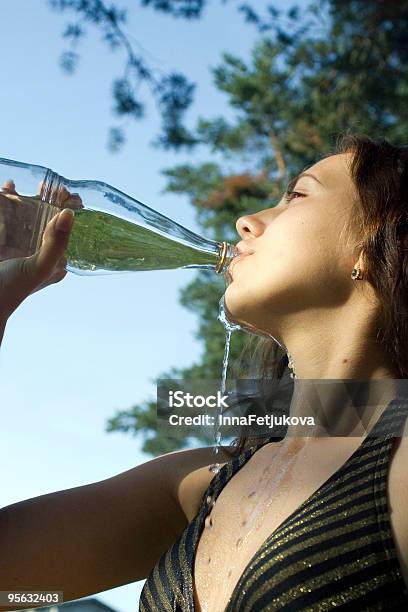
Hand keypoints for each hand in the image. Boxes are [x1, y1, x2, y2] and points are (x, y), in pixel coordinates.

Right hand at [0, 180, 77, 319]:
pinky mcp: (2, 241)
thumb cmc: (11, 290)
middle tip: (48, 185)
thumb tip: (69, 214)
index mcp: (54, 260)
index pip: (68, 230)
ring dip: (26, 198)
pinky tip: (6, 189)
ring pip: (27, 215)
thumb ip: (56, 243)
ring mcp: (18, 245)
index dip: (71, 210)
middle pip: (48, 218)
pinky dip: (6, 200)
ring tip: (22, 186)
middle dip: (49, 199)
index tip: (67, 194)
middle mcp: (38, 251)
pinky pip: (6, 216)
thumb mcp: (39, 267)